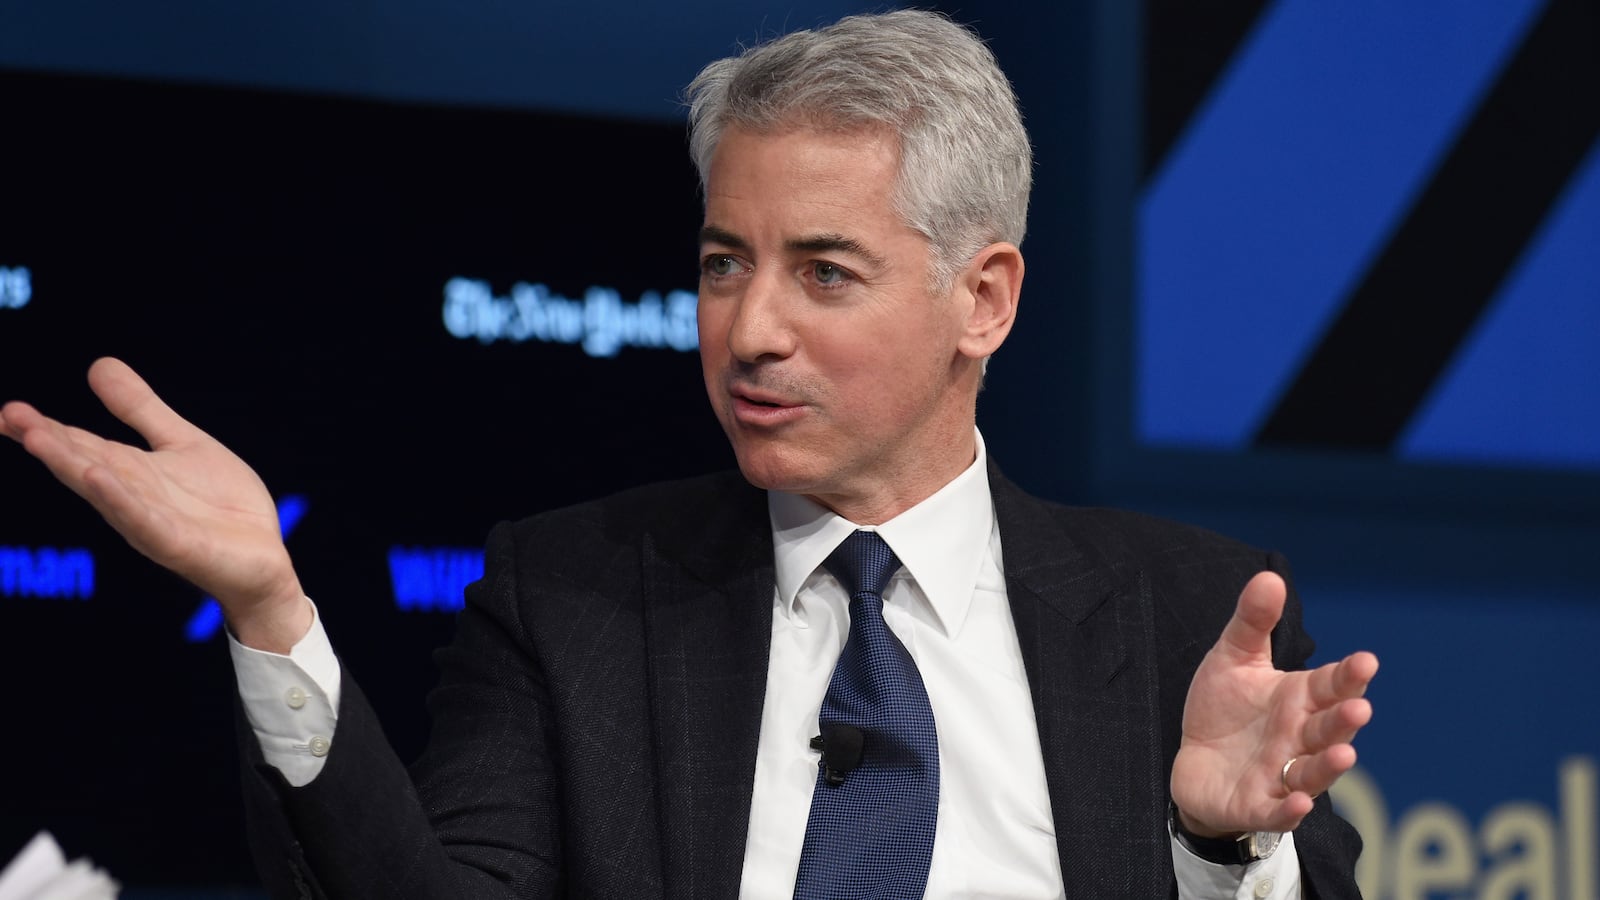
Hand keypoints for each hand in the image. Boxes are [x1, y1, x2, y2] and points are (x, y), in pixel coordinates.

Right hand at [1, 358, 309, 650]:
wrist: (264, 558)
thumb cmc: (220, 506)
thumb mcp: (181, 442)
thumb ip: (140, 409)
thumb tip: (99, 364)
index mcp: (129, 472)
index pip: (80, 445)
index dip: (44, 428)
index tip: (8, 410)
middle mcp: (131, 498)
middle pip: (83, 465)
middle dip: (48, 443)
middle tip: (10, 416)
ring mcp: (152, 523)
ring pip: (105, 492)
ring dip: (72, 466)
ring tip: (38, 438)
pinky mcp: (179, 545)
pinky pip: (145, 521)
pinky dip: (121, 501)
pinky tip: (98, 478)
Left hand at [1170, 571, 1376, 836]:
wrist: (1195, 763)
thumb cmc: (1225, 709)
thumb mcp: (1233, 659)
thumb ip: (1252, 622)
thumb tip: (1268, 576)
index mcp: (1298, 699)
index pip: (1330, 685)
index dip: (1349, 675)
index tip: (1366, 660)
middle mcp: (1298, 738)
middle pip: (1327, 728)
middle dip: (1343, 719)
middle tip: (1358, 707)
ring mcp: (1281, 774)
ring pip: (1312, 771)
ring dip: (1329, 765)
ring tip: (1344, 752)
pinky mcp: (1257, 805)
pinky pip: (1277, 810)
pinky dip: (1289, 808)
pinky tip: (1299, 801)